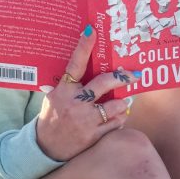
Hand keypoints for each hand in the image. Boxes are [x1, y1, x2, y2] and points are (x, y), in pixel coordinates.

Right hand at [36, 25, 139, 160]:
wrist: (45, 148)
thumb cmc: (53, 117)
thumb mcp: (54, 97)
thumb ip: (69, 85)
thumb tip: (87, 66)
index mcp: (63, 91)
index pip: (75, 64)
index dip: (83, 47)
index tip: (91, 30)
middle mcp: (75, 104)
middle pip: (104, 83)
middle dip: (122, 77)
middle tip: (134, 74)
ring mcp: (85, 121)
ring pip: (115, 105)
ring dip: (122, 102)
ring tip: (124, 100)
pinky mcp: (93, 136)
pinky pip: (116, 122)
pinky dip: (119, 118)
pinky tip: (117, 116)